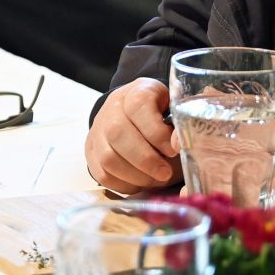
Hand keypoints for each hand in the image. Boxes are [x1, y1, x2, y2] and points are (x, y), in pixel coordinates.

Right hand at [85, 78, 182, 193]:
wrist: (137, 119)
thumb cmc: (165, 119)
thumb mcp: (177, 114)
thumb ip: (182, 126)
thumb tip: (180, 143)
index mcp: (137, 90)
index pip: (138, 105)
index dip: (156, 131)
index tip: (174, 150)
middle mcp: (112, 107)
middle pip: (118, 132)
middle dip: (145, 159)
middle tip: (165, 173)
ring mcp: (98, 129)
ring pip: (108, 157)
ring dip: (135, 175)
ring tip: (154, 180)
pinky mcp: (92, 151)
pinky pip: (102, 174)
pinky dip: (124, 184)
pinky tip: (140, 183)